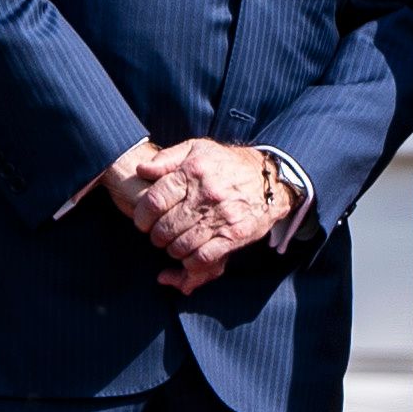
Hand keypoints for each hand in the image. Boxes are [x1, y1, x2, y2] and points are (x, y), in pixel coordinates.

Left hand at [108, 137, 290, 289]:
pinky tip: (188, 256)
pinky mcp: (234, 236)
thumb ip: (166, 158)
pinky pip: (203, 258)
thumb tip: (141, 170)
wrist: (270, 180)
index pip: (154, 201)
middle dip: (156, 236)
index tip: (142, 222)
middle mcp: (206, 195)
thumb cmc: (228, 164)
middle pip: (165, 227)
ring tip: (172, 244)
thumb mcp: (197, 149)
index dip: (142, 216)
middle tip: (158, 234)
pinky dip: (190, 262)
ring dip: (171, 249)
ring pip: (181, 246)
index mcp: (193, 172)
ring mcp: (221, 217)